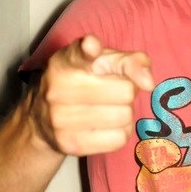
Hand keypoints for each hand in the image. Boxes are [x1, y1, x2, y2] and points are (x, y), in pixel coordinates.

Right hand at [29, 35, 153, 156]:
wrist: (41, 118)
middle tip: (113, 93)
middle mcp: (58, 87)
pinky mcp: (70, 144)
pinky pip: (119, 139)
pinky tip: (105, 126)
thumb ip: (131, 62)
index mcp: (66, 61)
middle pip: (125, 91)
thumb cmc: (83, 82)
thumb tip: (148, 83)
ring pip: (124, 116)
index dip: (90, 49)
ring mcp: (60, 118)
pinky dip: (120, 132)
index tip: (92, 47)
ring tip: (108, 108)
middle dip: (126, 92)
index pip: (80, 52)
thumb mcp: (104, 62)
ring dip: (124, 113)